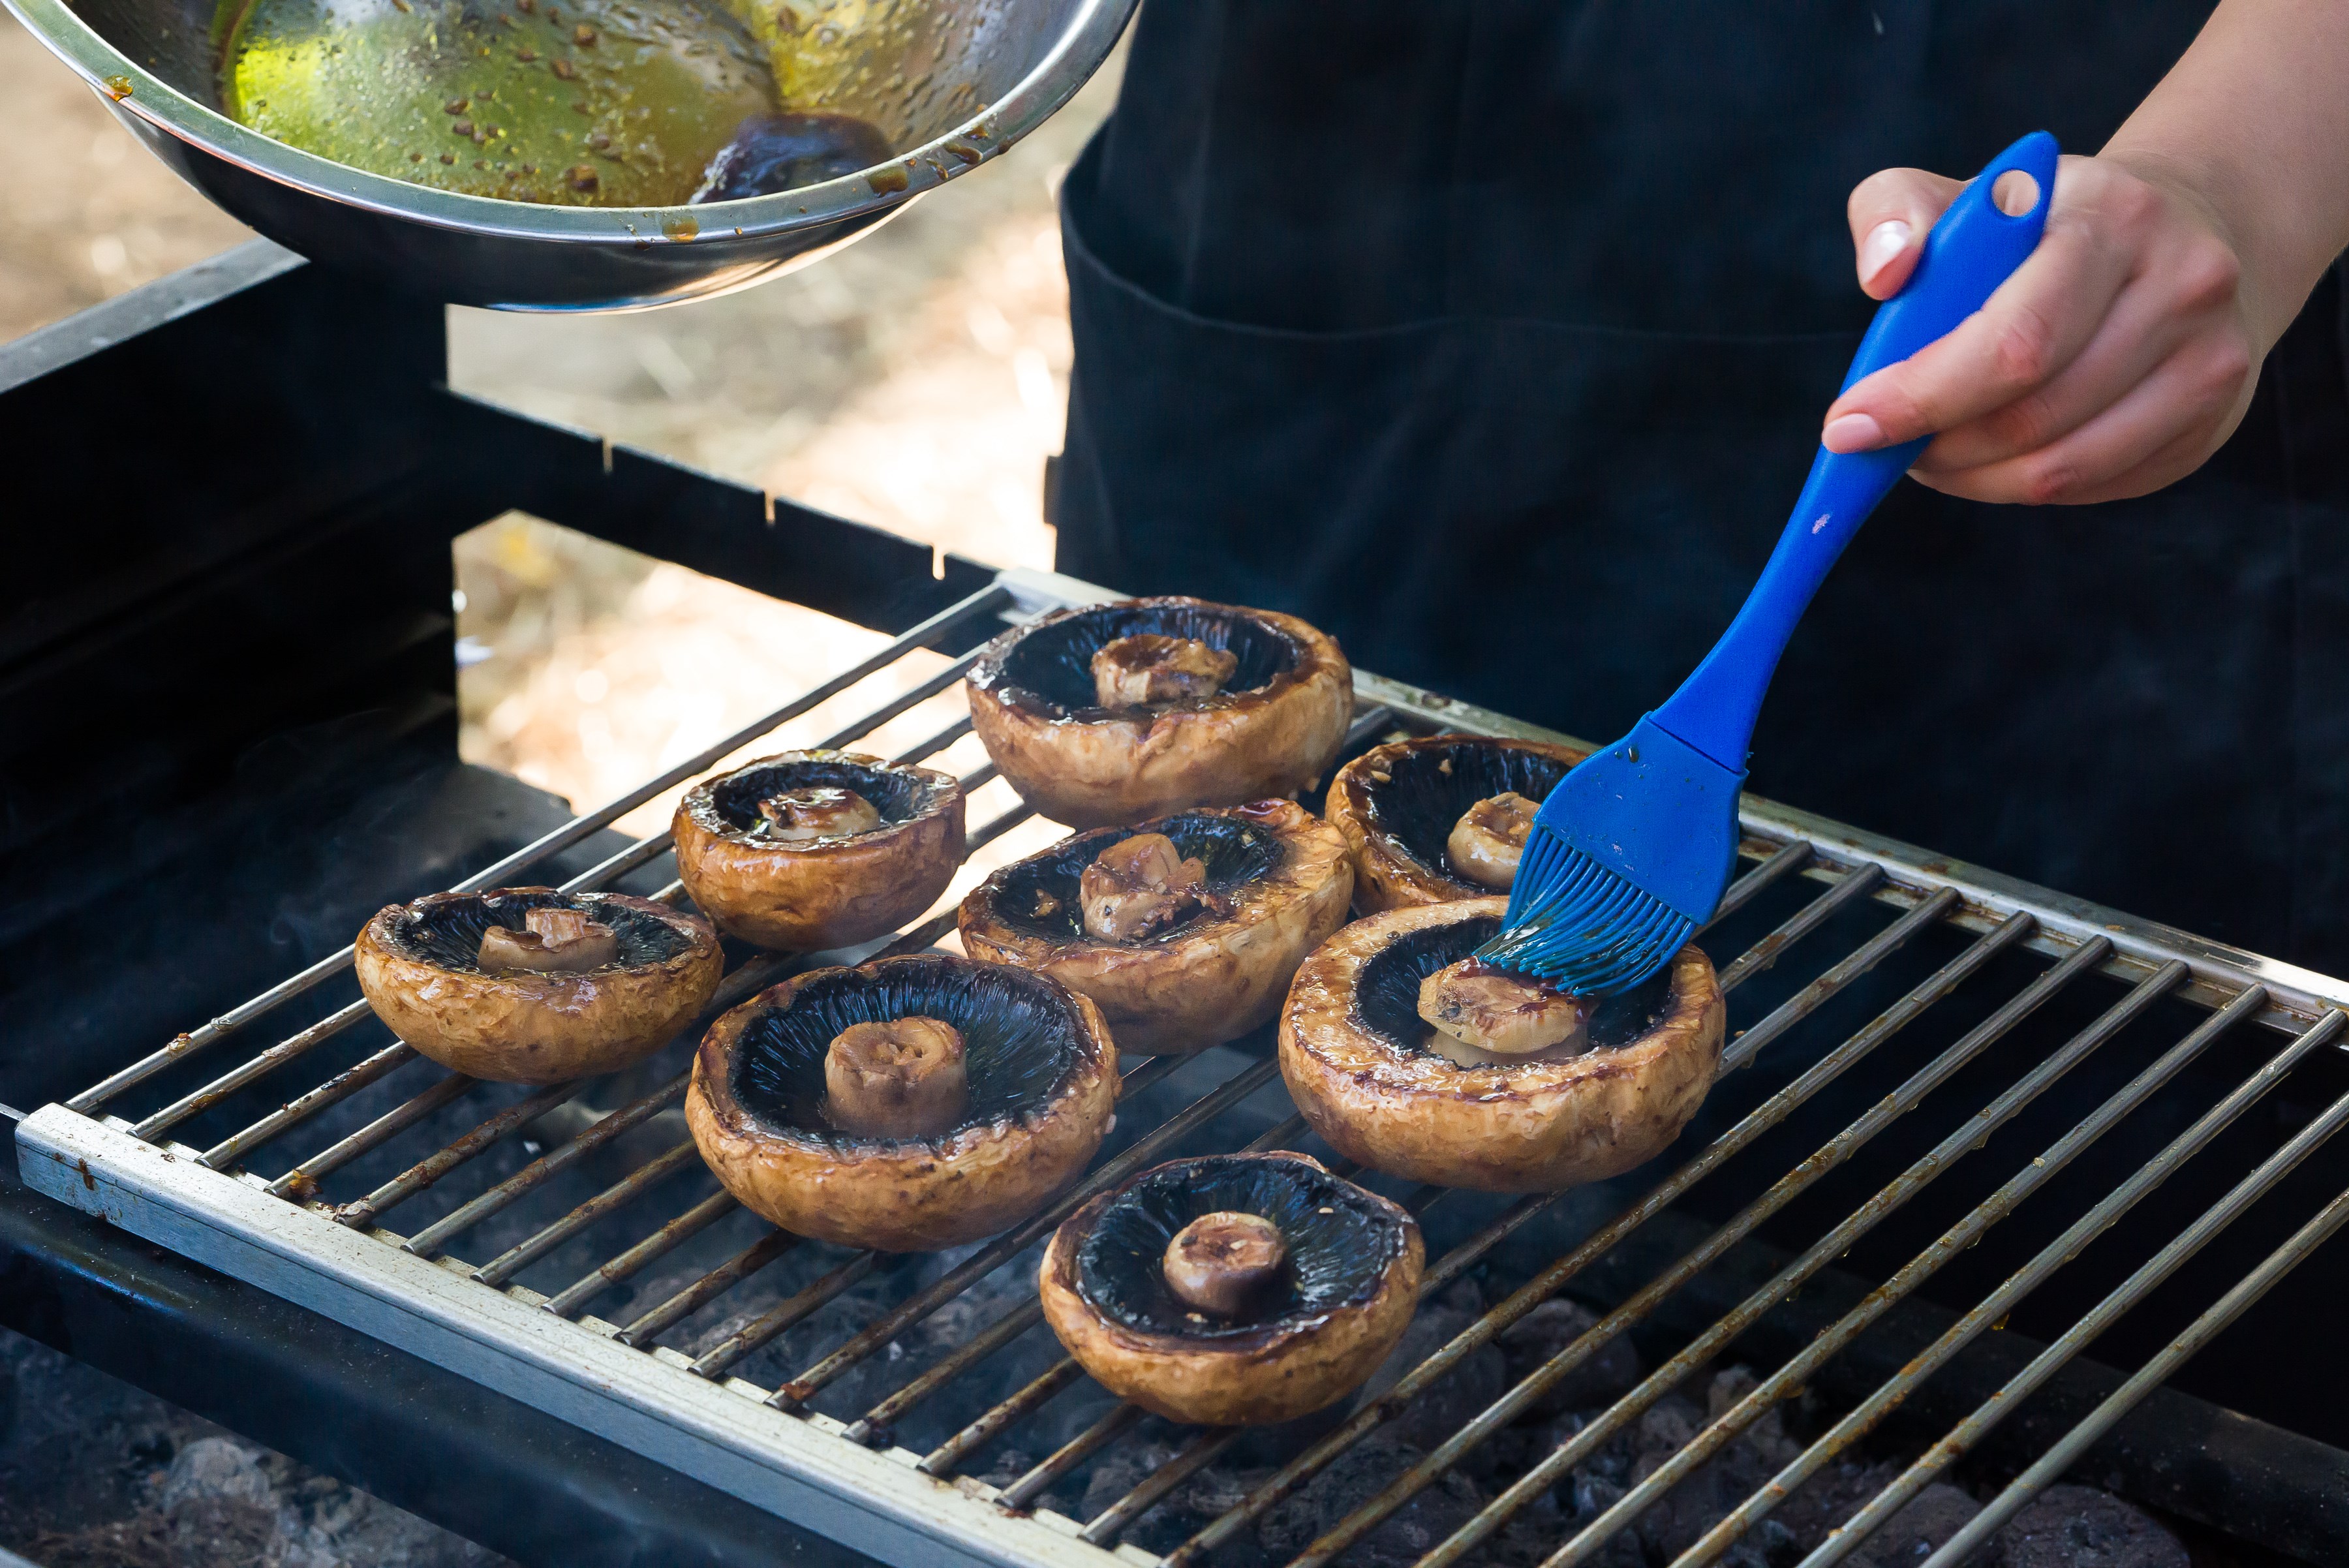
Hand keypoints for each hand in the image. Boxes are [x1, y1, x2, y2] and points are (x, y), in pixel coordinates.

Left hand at [1820, 153, 2261, 505]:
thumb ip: (1895, 212)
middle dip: (1936, 445)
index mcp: (2112, 218)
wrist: (2177, 236)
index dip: (1923, 396)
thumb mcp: (1967, 196)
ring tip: (1927, 453)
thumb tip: (1884, 273)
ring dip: (1970, 477)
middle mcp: (2182, 286)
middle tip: (1881, 446)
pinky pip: (2092, 487)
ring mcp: (2208, 361)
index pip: (2015, 339)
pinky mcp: (2209, 424)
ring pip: (2060, 468)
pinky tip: (1991, 455)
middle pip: (2034, 415)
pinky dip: (2019, 486)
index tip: (1849, 425)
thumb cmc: (2041, 226)